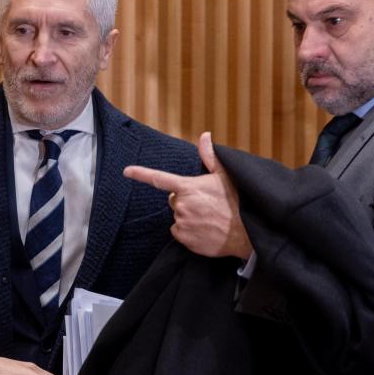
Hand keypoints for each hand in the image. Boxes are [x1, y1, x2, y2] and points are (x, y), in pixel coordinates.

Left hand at [124, 132, 252, 259]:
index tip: (127, 171)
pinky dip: (188, 232)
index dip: (141, 174)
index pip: (159, 178)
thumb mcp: (225, 175)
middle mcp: (181, 204)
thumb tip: (205, 135)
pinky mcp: (185, 238)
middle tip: (206, 204)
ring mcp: (182, 222)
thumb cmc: (237, 201)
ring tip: (208, 218)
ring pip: (177, 216)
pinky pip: (179, 232)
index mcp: (188, 187)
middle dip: (185, 200)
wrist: (247, 232)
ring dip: (188, 216)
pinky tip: (205, 229)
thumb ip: (210, 156)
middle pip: (174, 200)